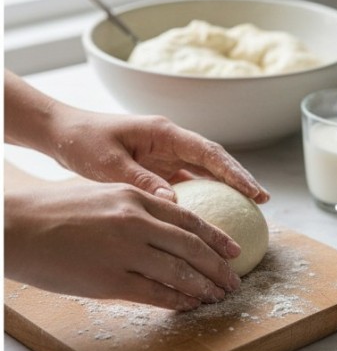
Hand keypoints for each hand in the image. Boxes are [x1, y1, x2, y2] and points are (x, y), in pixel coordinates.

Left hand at [4, 69, 267, 202]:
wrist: (60, 133)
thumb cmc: (81, 141)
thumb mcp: (108, 163)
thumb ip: (141, 181)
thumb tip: (174, 203)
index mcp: (164, 133)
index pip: (209, 153)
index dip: (235, 172)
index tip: (254, 191)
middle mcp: (171, 142)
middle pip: (215, 161)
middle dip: (240, 180)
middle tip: (263, 202)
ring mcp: (165, 155)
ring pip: (204, 172)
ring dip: (225, 189)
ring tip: (247, 210)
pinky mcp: (157, 168)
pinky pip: (187, 182)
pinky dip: (202, 196)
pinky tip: (212, 216)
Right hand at [4, 183, 243, 310]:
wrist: (13, 230)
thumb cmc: (52, 212)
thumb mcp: (101, 195)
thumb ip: (135, 206)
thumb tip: (165, 222)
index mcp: (134, 198)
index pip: (189, 219)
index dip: (216, 237)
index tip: (234, 249)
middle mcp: (135, 223)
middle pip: (192, 247)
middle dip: (218, 266)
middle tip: (234, 279)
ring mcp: (123, 252)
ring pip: (179, 272)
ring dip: (204, 287)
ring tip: (218, 296)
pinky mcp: (109, 281)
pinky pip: (154, 293)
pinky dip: (177, 300)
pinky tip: (189, 305)